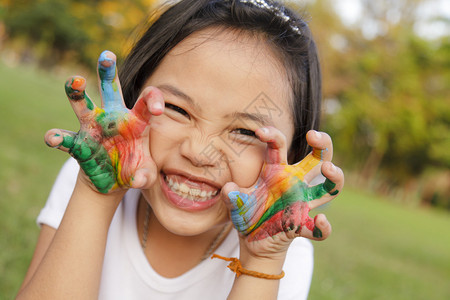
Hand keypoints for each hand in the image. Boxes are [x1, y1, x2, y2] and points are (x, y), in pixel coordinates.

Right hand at [45, 51, 163, 193]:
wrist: (114, 180)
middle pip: (110, 89)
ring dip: (76, 92)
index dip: (152, 100)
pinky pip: (66, 138)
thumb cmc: (135, 169)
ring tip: (74, 81)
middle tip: (107, 55)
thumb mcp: (145, 173)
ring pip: (82, 104)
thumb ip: (145, 175)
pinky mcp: (79, 143)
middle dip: (108, 71)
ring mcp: (93, 128)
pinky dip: (58, 138)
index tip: (158, 108)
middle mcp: (113, 118)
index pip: (145, 102)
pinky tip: (52, 138)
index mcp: (136, 121)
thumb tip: (138, 180)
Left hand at [223, 128, 343, 254]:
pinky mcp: (303, 226)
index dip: (273, 135)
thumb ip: (232, 195)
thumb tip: (228, 188)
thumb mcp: (236, 202)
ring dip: (335, 177)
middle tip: (313, 135)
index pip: (279, 146)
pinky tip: (320, 220)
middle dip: (322, 143)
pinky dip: (323, 227)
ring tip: (328, 168)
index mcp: (276, 171)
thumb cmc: (247, 212)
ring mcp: (301, 203)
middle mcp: (294, 183)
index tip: (260, 132)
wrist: (251, 240)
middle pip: (317, 158)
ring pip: (329, 188)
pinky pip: (319, 229)